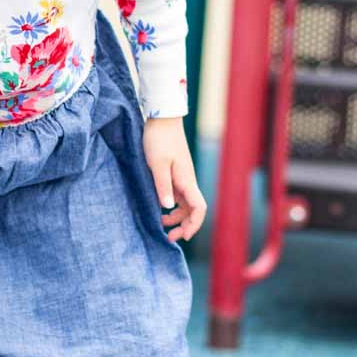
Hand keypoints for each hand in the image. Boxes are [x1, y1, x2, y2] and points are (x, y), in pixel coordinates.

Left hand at [143, 117, 206, 241]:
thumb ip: (162, 185)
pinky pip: (178, 195)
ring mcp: (182, 177)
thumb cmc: (159, 139)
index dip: (194, 225)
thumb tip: (168, 207)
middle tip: (169, 237)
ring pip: (185, 204)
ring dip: (177, 217)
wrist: (162, 118)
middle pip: (193, 210)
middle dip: (185, 226)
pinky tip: (160, 209)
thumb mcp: (157, 164)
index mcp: (186, 181)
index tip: (183, 236)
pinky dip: (172, 206)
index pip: (199, 209)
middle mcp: (187, 181)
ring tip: (161, 225)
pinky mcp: (175, 172)